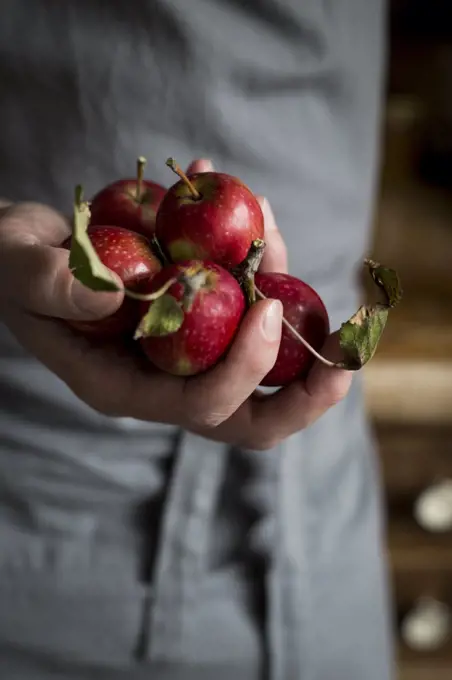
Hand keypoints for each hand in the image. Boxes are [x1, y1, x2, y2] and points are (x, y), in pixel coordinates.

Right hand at [0, 160, 351, 449]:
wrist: (22, 251)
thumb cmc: (10, 264)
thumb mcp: (17, 269)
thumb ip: (53, 286)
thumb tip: (116, 298)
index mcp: (123, 386)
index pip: (200, 404)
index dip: (243, 368)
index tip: (264, 306)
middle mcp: (163, 379)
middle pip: (249, 417)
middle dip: (305, 397)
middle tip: (348, 359)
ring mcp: (184, 350)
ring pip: (261, 360)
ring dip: (290, 304)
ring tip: (269, 223)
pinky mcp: (196, 316)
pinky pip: (246, 306)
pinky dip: (262, 263)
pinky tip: (255, 211)